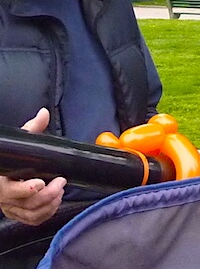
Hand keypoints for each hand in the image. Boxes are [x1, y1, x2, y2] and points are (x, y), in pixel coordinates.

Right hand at [0, 108, 66, 225]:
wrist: (5, 171)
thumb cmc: (14, 158)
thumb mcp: (21, 142)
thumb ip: (32, 128)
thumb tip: (43, 113)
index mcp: (2, 179)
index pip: (10, 190)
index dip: (25, 189)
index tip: (39, 183)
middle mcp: (5, 197)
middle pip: (26, 203)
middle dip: (48, 194)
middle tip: (61, 181)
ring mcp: (12, 207)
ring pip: (33, 213)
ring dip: (51, 203)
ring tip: (60, 189)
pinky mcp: (19, 214)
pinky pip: (34, 219)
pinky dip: (48, 212)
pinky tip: (56, 200)